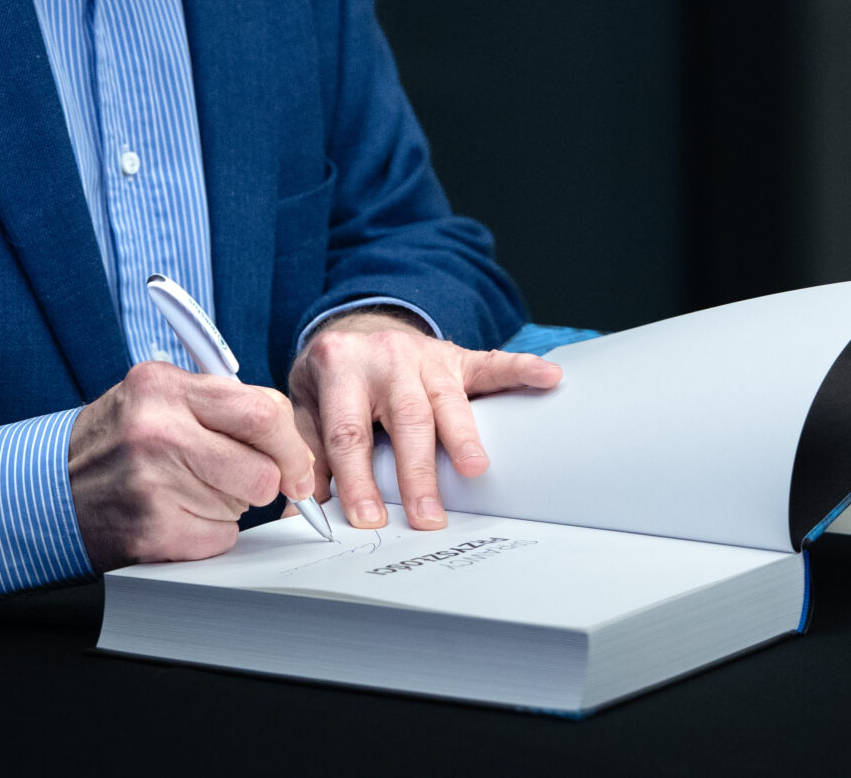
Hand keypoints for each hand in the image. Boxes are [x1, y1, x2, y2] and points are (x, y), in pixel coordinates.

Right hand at [68, 359, 317, 568]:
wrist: (45, 489)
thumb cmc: (115, 441)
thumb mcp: (159, 397)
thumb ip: (222, 403)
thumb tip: (289, 434)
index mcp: (164, 387)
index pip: (263, 412)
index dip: (291, 444)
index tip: (296, 462)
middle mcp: (157, 432)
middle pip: (263, 469)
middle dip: (270, 479)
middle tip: (256, 480)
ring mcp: (152, 486)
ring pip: (243, 506)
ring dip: (230, 503)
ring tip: (187, 488)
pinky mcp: (151, 532)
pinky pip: (220, 538)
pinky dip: (209, 533)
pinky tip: (176, 515)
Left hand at [288, 311, 559, 530]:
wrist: (352, 331)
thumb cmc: (331, 382)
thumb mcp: (304, 411)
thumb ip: (306, 459)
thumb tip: (301, 511)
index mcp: (339, 368)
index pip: (348, 432)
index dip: (357, 479)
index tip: (368, 520)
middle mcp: (385, 357)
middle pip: (405, 417)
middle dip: (418, 470)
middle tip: (428, 515)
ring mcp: (425, 354)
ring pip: (446, 397)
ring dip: (463, 435)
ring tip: (476, 469)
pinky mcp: (457, 356)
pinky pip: (493, 362)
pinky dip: (523, 369)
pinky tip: (549, 377)